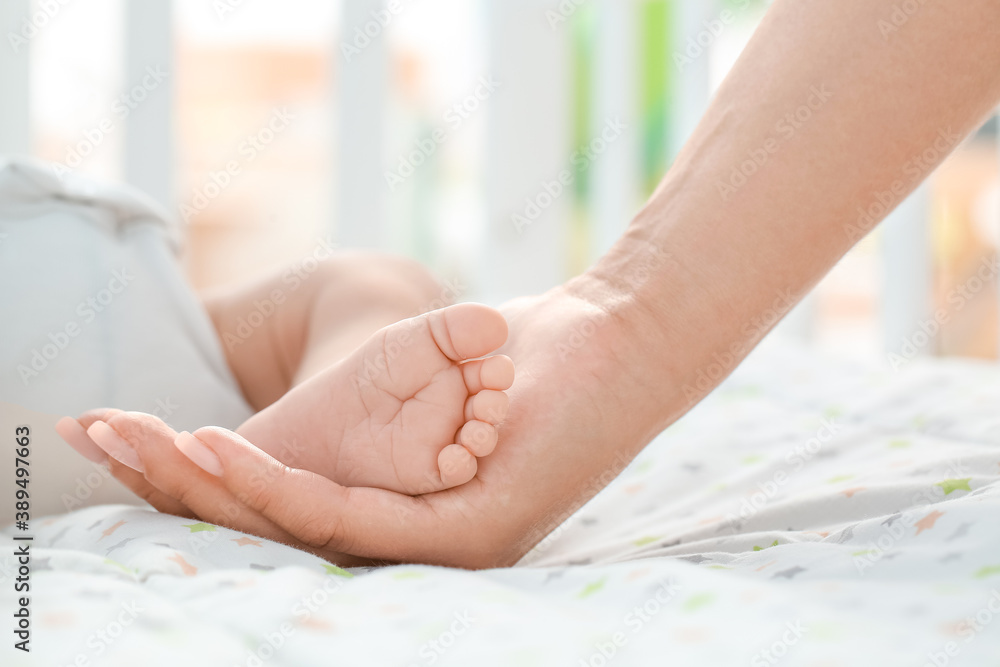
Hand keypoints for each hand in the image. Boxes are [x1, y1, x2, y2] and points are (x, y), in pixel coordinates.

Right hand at [68, 282, 664, 567]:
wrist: (622, 337)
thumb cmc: (530, 353)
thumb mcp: (437, 373)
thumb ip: (386, 401)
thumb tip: (331, 387)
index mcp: (414, 518)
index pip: (294, 512)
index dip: (214, 483)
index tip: (144, 441)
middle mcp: (427, 548)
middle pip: (283, 529)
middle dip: (190, 487)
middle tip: (111, 444)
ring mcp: (451, 550)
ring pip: (306, 529)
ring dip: (218, 490)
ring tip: (147, 449)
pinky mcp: (474, 534)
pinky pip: (354, 517)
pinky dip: (279, 490)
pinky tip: (221, 458)